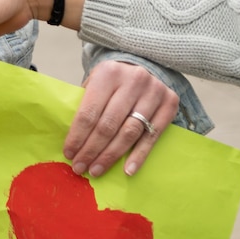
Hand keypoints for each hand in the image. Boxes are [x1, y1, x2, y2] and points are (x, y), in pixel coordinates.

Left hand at [67, 60, 178, 176]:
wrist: (144, 68)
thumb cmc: (113, 82)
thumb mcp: (96, 83)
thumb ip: (85, 105)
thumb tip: (73, 142)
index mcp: (108, 73)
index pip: (89, 112)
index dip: (77, 136)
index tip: (69, 154)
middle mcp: (133, 80)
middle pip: (108, 125)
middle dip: (91, 150)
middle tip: (80, 167)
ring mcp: (154, 91)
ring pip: (129, 133)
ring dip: (111, 155)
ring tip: (97, 170)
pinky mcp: (170, 103)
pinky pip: (152, 136)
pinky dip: (139, 155)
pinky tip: (128, 170)